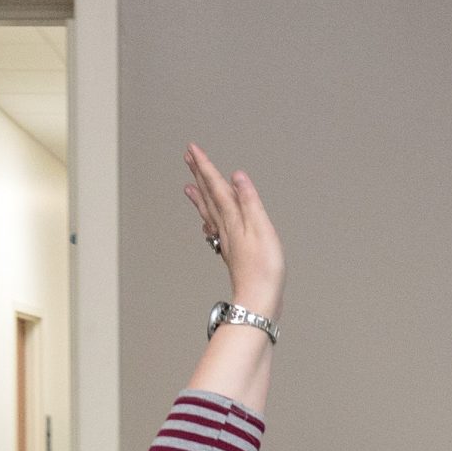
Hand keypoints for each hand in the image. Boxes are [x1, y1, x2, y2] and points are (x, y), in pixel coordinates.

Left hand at [183, 144, 282, 319]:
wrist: (258, 300)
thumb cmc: (264, 269)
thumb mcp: (262, 229)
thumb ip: (249, 201)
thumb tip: (236, 176)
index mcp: (233, 219)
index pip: (216, 186)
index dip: (205, 167)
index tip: (193, 149)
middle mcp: (225, 228)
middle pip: (208, 196)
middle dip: (199, 175)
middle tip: (188, 157)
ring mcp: (227, 241)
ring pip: (209, 212)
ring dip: (200, 196)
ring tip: (189, 185)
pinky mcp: (232, 253)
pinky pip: (215, 229)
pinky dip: (209, 220)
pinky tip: (207, 223)